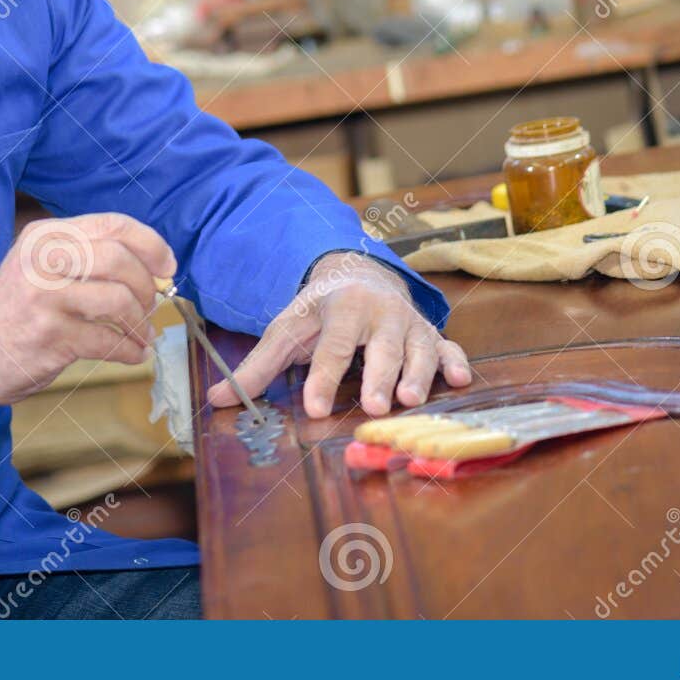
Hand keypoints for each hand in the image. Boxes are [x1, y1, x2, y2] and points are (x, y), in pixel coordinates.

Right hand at [0, 213, 175, 418]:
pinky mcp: (49, 336)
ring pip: (117, 299)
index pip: (113, 225)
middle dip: (145, 287)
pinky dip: (130, 350)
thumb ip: (86, 256)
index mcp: (46, 235)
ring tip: (140, 334)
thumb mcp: (41, 267)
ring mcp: (44, 298)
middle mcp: (42, 260)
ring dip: (140, 322)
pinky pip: (108, 341)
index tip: (167, 267)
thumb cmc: (19, 312)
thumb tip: (152, 265)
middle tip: (150, 307)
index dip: (151, 244)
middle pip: (119, 259)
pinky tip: (131, 354)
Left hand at [206, 252, 470, 418]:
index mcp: (341, 308)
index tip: (314, 407)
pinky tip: (461, 380)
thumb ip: (258, 367)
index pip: (332, 348)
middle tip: (377, 407)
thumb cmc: (319, 310)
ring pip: (418, 349)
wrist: (357, 272)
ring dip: (419, 374)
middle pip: (381, 349)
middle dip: (380, 378)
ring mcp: (408, 322)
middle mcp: (380, 312)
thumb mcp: (286, 329)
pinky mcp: (429, 333)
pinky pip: (447, 347)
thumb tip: (218, 399)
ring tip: (412, 400)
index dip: (323, 378)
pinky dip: (456, 362)